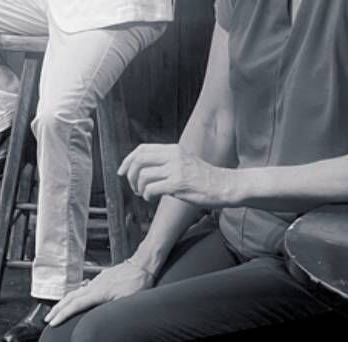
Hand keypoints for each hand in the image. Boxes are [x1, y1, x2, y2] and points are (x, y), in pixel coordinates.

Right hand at [45, 260, 152, 326]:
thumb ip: (110, 308)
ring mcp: (97, 281)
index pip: (75, 305)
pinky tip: (77, 298)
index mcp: (98, 293)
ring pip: (75, 292)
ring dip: (64, 302)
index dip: (62, 315)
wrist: (143, 265)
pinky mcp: (102, 278)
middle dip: (57, 309)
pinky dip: (75, 295)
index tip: (53, 322)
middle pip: (70, 298)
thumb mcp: (124, 301)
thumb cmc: (137, 283)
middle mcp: (94, 285)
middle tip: (48, 318)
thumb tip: (99, 317)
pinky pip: (83, 288)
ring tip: (58, 310)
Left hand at [119, 143, 235, 207]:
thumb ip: (167, 160)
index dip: (128, 160)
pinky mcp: (178, 184)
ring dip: (139, 188)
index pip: (142, 149)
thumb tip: (144, 167)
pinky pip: (152, 189)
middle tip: (132, 186)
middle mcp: (173, 155)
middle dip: (130, 174)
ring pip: (143, 175)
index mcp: (173, 148)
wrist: (225, 186)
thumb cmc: (205, 177)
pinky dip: (147, 195)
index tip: (122, 171)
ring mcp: (176, 169)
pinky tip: (152, 199)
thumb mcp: (185, 160)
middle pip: (139, 159)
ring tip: (144, 194)